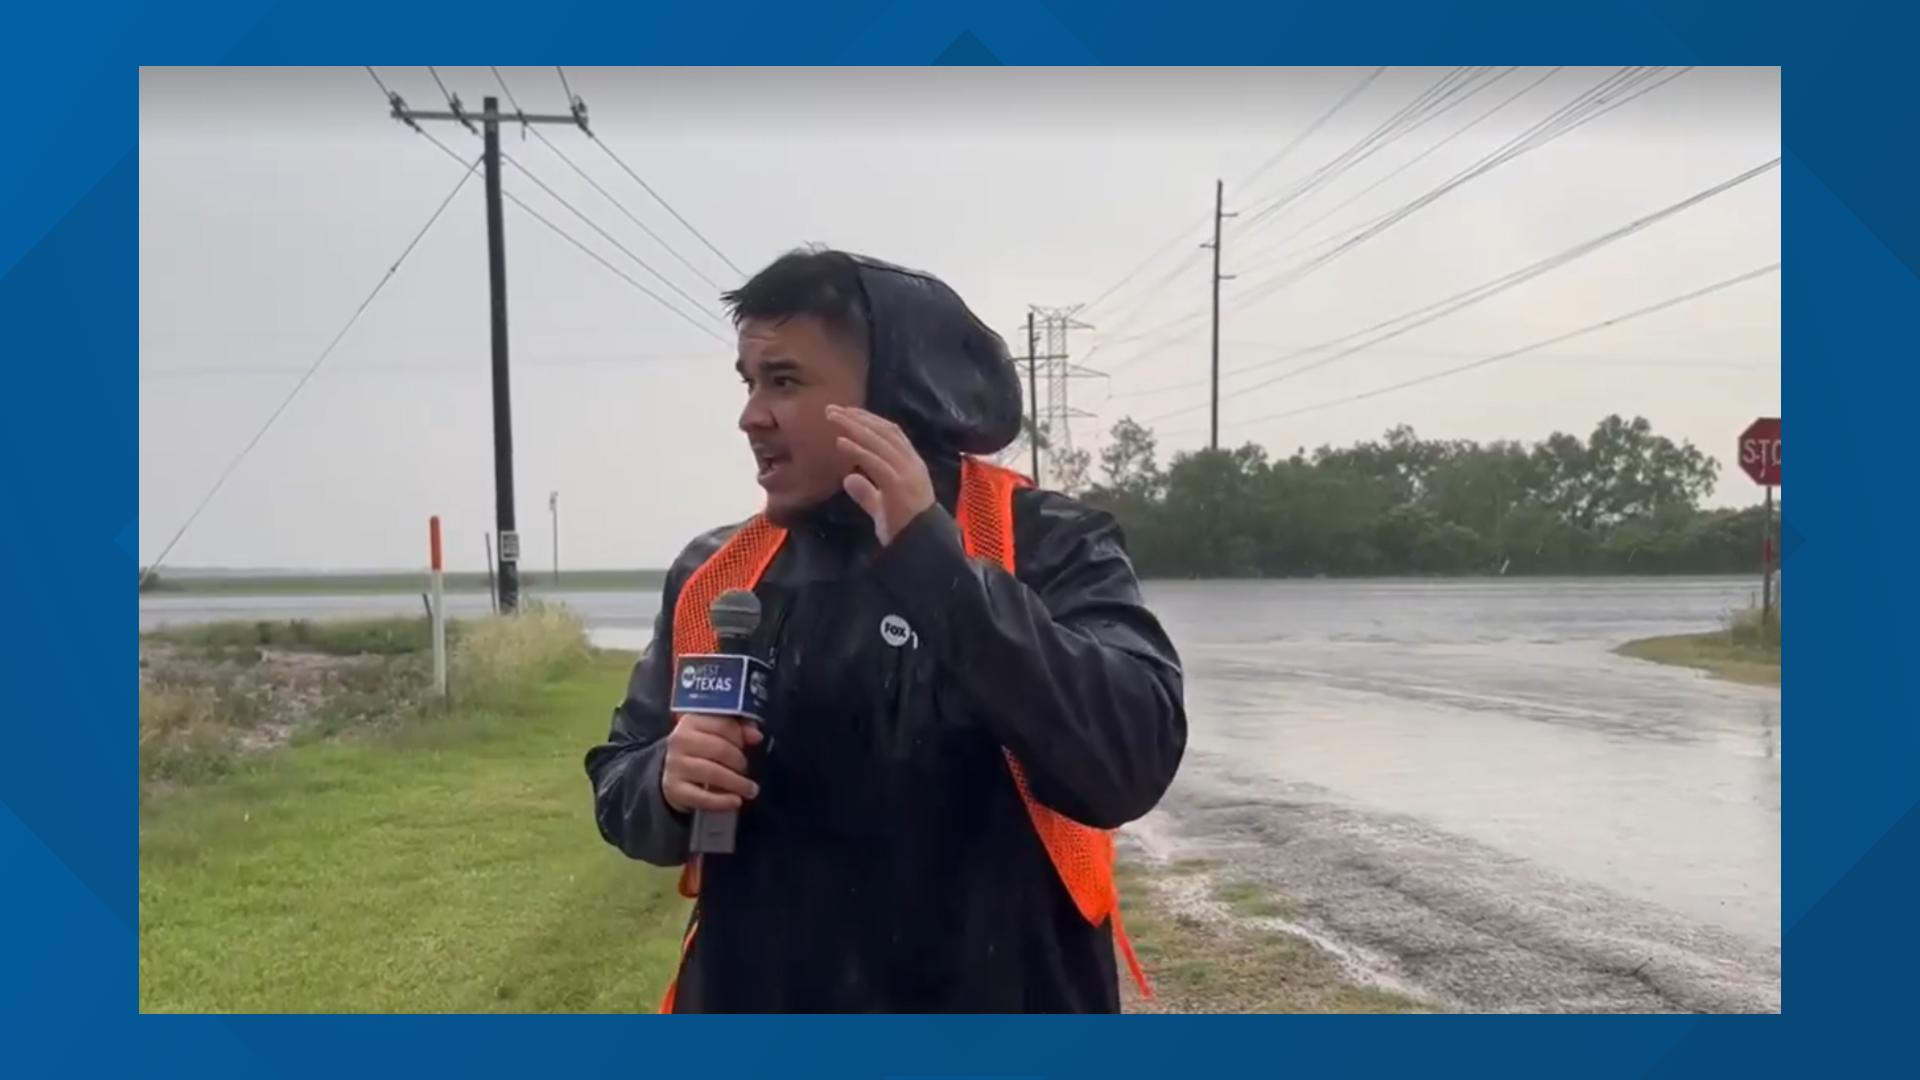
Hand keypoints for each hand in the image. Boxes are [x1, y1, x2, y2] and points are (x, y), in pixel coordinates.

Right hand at [662, 713, 763, 813]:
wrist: (675, 773)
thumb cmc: (703, 750)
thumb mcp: (718, 733)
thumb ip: (740, 729)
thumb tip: (756, 736)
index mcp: (692, 721)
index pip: (724, 726)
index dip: (740, 738)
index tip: (749, 747)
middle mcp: (680, 741)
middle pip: (720, 750)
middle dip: (740, 762)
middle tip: (748, 771)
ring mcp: (675, 766)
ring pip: (713, 773)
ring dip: (737, 783)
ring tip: (750, 790)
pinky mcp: (674, 790)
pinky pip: (702, 797)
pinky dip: (722, 801)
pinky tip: (736, 801)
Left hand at [828, 405, 934, 545]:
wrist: (922, 548)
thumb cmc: (906, 531)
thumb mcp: (883, 508)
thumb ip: (867, 493)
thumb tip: (848, 478)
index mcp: (912, 465)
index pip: (892, 433)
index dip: (869, 420)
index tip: (848, 413)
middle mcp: (912, 464)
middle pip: (883, 431)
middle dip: (857, 418)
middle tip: (831, 409)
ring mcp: (907, 473)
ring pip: (879, 442)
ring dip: (854, 427)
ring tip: (833, 418)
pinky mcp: (898, 485)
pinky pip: (876, 462)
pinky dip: (858, 450)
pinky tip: (841, 443)